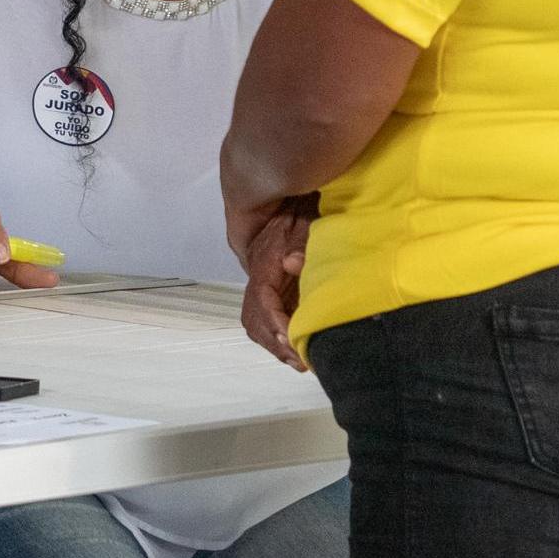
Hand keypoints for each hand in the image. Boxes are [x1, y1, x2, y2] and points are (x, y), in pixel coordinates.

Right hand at [233, 201, 314, 370]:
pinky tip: (295, 348)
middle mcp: (259, 276)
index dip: (274, 322)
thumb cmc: (301, 210)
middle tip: (298, 360)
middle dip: (273, 342)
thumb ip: (302, 242)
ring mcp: (264, 283)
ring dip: (273, 343)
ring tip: (298, 361)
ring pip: (255, 321)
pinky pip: (265, 318)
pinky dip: (276, 336)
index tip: (290, 340)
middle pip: (252, 317)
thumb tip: (293, 263)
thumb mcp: (306, 221)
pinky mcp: (274, 288)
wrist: (290, 197)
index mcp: (264, 262)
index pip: (261, 298)